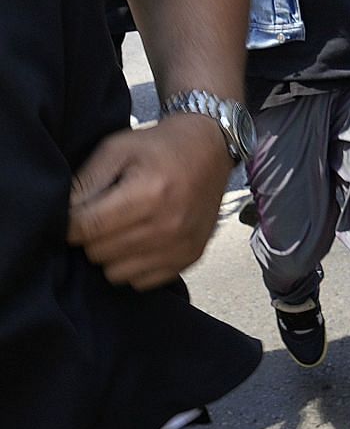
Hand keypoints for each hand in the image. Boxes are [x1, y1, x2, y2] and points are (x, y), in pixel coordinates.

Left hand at [68, 115, 232, 288]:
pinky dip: (134, 264)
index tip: (77, 212)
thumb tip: (60, 217)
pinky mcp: (190, 257)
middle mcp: (169, 224)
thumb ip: (84, 182)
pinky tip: (142, 240)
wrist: (211, 148)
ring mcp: (181, 244)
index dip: (71, 222)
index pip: (85, 228)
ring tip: (124, 227)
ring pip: (115, 273)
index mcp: (149, 192)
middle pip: (97, 252)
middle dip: (92, 236)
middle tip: (105, 214)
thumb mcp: (116, 148)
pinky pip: (140, 282)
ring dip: (112, 253)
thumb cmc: (159, 147)